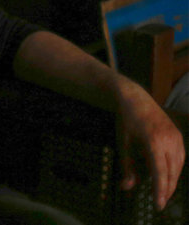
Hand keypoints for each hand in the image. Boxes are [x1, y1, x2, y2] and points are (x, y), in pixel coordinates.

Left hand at [116, 78, 185, 209]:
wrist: (135, 98)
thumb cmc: (126, 121)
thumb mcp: (123, 143)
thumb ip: (127, 166)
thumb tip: (128, 186)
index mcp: (153, 141)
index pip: (160, 172)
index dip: (160, 191)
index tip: (158, 205)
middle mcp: (168, 140)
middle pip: (171, 173)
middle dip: (166, 190)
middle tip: (159, 204)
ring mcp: (176, 137)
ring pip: (178, 167)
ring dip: (171, 181)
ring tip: (163, 193)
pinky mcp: (178, 136)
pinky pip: (180, 158)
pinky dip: (174, 170)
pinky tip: (167, 177)